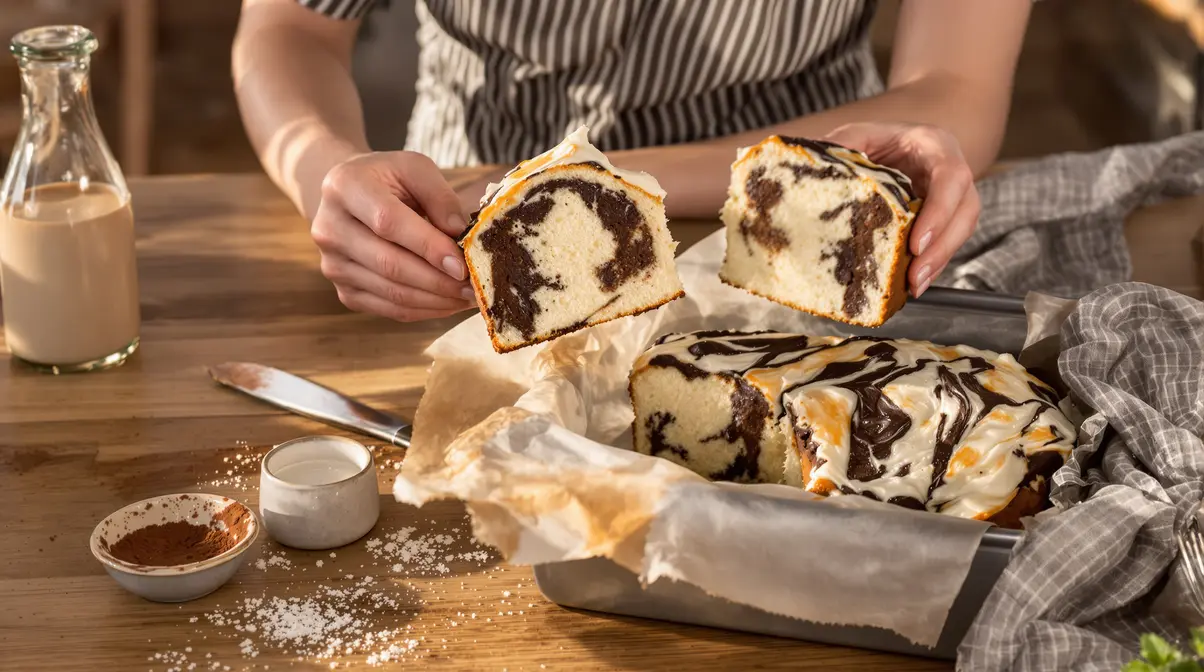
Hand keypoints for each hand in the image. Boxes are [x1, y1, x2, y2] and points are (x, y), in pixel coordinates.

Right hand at [311, 152, 477, 321]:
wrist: (348, 196)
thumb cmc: (387, 179)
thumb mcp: (414, 168)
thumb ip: (440, 196)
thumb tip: (461, 234)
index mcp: (345, 187)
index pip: (389, 223)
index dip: (428, 246)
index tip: (461, 264)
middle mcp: (330, 229)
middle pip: (390, 265)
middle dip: (438, 281)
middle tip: (474, 287)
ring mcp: (333, 265)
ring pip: (392, 293)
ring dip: (436, 300)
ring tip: (467, 297)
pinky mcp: (344, 291)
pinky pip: (389, 309)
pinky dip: (424, 310)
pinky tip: (448, 303)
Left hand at [824, 122, 979, 296]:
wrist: (884, 146)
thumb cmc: (872, 139)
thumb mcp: (853, 136)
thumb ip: (838, 148)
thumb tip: (813, 167)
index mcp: (933, 144)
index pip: (951, 177)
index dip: (939, 211)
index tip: (916, 242)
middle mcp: (950, 170)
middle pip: (965, 210)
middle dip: (942, 246)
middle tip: (916, 275)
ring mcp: (951, 196)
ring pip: (961, 230)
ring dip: (940, 261)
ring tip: (915, 285)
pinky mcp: (942, 218)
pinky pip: (946, 242)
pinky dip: (933, 264)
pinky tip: (914, 283)